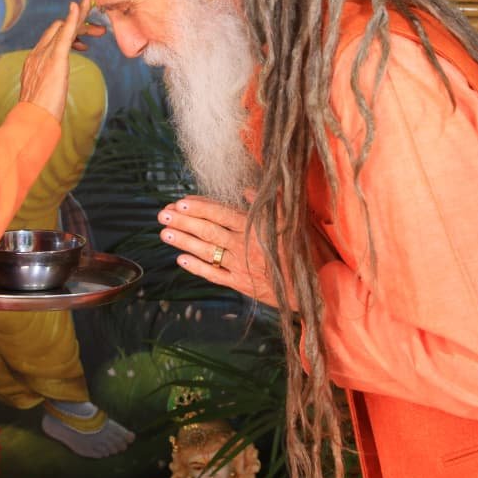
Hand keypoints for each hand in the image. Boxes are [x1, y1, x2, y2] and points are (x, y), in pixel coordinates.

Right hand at [19, 0, 92, 121]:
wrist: (31, 120)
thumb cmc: (38, 114)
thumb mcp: (43, 95)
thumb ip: (48, 86)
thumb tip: (54, 89)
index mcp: (33, 61)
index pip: (50, 39)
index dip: (67, 35)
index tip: (82, 41)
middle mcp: (37, 54)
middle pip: (57, 29)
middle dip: (79, 26)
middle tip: (98, 32)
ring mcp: (44, 55)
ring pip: (63, 29)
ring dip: (83, 23)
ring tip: (100, 31)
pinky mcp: (55, 59)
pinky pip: (65, 33)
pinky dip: (73, 18)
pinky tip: (80, 6)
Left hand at [158, 194, 294, 309]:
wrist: (315, 287)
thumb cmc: (305, 250)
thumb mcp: (292, 221)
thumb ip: (270, 204)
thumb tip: (247, 190)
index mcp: (255, 227)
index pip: (220, 213)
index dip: (198, 207)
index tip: (180, 201)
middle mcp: (244, 246)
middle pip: (207, 230)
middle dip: (183, 221)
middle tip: (162, 214)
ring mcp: (240, 266)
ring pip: (206, 251)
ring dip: (184, 241)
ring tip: (164, 233)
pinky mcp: (241, 284)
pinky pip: (214, 275)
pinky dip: (196, 267)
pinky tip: (181, 259)